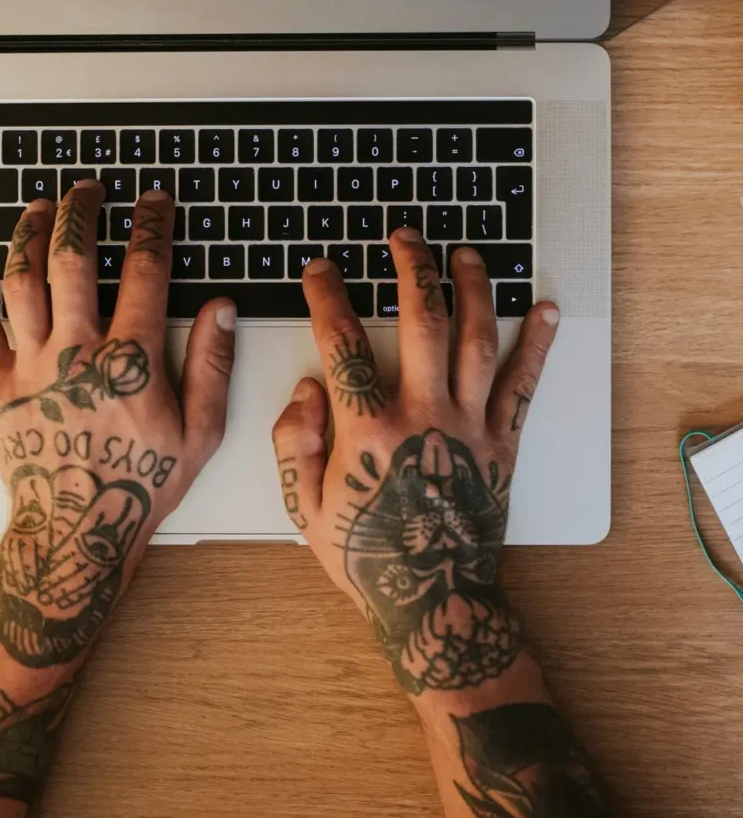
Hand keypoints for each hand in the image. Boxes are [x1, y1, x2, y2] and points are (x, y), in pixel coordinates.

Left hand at [0, 182, 235, 668]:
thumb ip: (212, 365)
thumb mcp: (199, 432)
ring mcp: (32, 366)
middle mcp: (78, 351)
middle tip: (90, 189)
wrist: (76, 534)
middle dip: (84, 212)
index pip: (146, 271)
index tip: (153, 202)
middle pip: (75, 259)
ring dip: (30, 233)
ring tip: (40, 206)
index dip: (152, 226)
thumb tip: (221, 309)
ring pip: (24, 280)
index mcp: (132, 359)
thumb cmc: (140, 485)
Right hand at [271, 229, 558, 696]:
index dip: (327, 298)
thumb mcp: (305, 508)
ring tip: (465, 253)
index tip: (321, 268)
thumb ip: (293, 443)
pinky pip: (524, 385)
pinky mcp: (503, 443)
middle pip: (421, 323)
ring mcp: (469, 427)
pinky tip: (545, 309)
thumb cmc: (367, 557)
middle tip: (404, 236)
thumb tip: (307, 389)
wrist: (435, 602)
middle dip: (411, 269)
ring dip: (471, 289)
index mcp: (367, 431)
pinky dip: (537, 344)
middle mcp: (423, 417)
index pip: (341, 346)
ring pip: (476, 340)